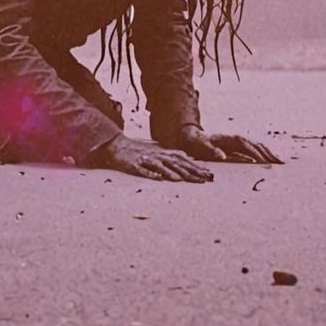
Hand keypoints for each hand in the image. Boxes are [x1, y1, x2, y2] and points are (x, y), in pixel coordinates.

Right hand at [87, 134, 213, 182]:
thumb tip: (187, 158)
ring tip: (182, 180)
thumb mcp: (157, 152)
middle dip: (190, 171)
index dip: (196, 167)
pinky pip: (142, 170)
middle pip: (176, 164)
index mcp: (163, 153)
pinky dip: (151, 174)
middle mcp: (157, 155)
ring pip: (160, 166)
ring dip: (171, 173)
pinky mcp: (133, 165)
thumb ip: (171, 156)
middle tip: (203, 179)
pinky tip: (158, 178)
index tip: (208, 174)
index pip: (183, 160)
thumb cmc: (139, 151)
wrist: (117, 145)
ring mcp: (145, 160)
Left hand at [175, 125, 284, 164]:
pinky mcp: (238, 146)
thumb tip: (222, 156)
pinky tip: (272, 160)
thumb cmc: (196, 143)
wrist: (192, 136)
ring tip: (281, 162)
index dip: (254, 152)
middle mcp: (235, 138)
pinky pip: (255, 149)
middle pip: (255, 144)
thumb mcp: (200, 147)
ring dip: (269, 153)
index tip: (262, 162)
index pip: (244, 144)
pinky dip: (264, 154)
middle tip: (280, 163)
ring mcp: (238, 141)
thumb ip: (210, 150)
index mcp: (227, 138)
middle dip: (268, 153)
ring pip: (257, 146)